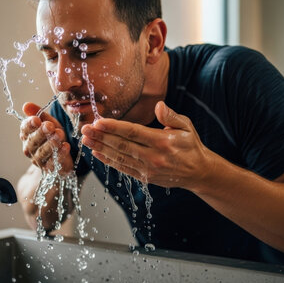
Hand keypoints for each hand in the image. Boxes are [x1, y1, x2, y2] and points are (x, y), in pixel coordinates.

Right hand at [20, 102, 73, 173]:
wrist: (64, 153)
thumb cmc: (53, 136)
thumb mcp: (49, 122)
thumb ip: (39, 114)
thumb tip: (26, 105)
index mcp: (27, 135)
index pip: (25, 129)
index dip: (30, 124)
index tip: (36, 119)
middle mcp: (30, 148)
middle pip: (33, 141)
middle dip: (41, 133)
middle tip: (49, 126)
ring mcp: (39, 159)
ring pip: (43, 152)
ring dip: (51, 143)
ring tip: (59, 134)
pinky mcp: (50, 168)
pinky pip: (54, 162)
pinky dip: (60, 154)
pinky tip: (66, 146)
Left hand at [81, 101, 215, 188]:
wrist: (198, 172)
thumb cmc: (191, 145)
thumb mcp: (186, 126)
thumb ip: (171, 115)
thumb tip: (159, 105)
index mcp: (163, 141)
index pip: (134, 132)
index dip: (114, 127)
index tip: (98, 122)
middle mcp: (154, 156)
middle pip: (122, 145)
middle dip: (101, 137)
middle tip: (84, 129)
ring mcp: (148, 169)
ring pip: (120, 157)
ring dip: (101, 148)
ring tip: (86, 140)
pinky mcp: (145, 177)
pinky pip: (124, 168)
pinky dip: (109, 161)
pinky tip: (97, 153)